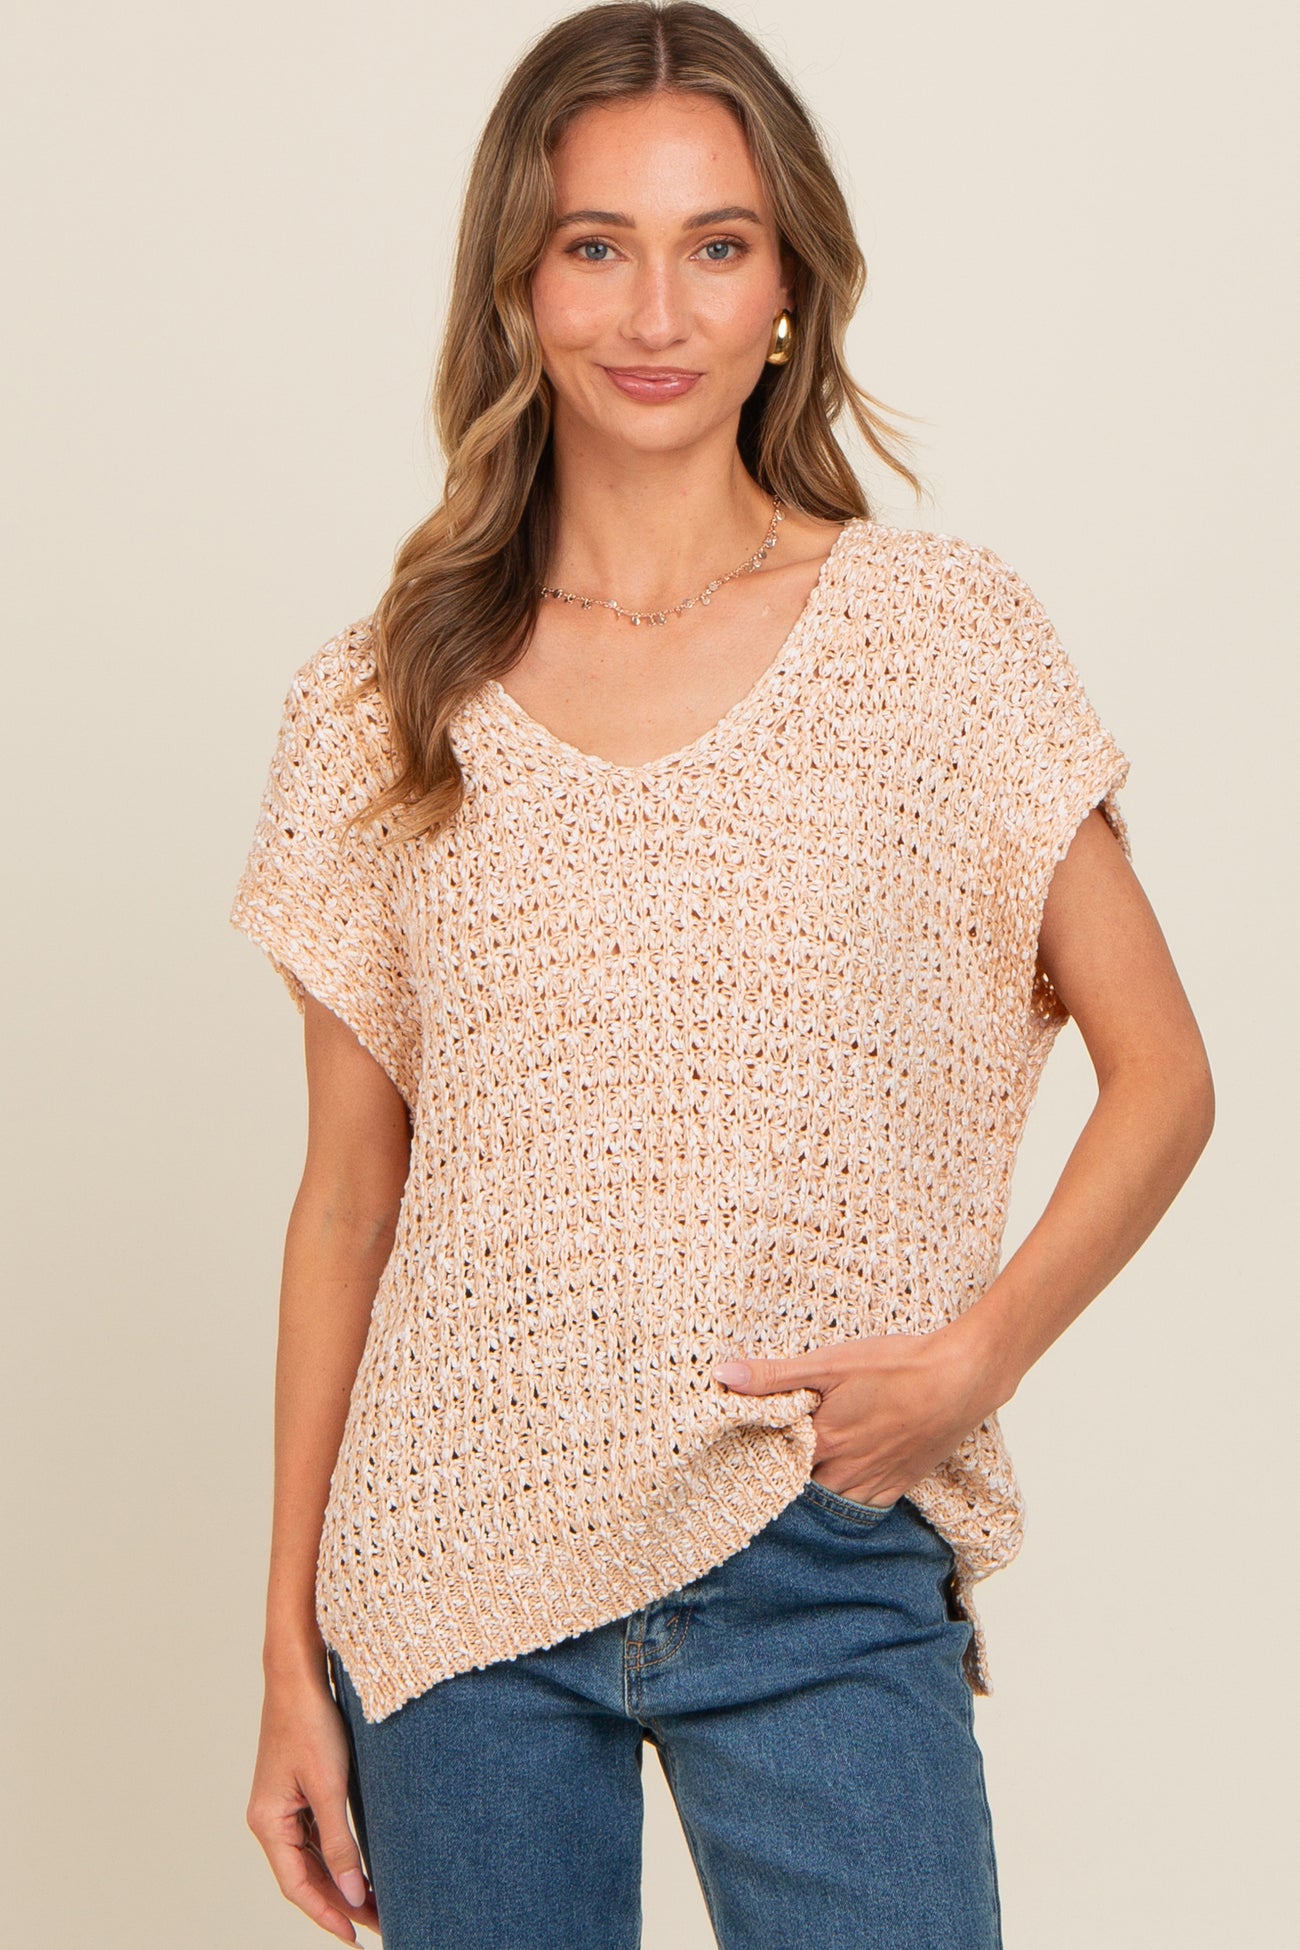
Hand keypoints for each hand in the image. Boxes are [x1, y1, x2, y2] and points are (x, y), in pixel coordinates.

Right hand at [246, 1668, 379, 1941]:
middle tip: (379, 1924)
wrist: (299, 1674)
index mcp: (268, 1822)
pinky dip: (336, 1855)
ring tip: (377, 1902)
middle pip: (305, 1875)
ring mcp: (283, 1805)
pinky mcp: (297, 1789)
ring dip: (341, 1880)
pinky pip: (315, 1835)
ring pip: (312, 1857)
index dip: (327, 1915)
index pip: (297, 1886)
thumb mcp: (329, 1787)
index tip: (356, 1938)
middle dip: (340, 1902)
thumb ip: (340, 1843)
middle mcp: (271, 1819)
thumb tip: (354, 1893)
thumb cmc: (311, 1723)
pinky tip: (360, 1866)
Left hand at [711, 1318, 1002, 1506]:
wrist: (961, 1379)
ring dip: (815, 1488)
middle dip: (784, 1474)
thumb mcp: (830, 1363)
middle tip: (769, 1458)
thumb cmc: (897, 1366)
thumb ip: (774, 1375)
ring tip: (804, 1468)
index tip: (741, 1447)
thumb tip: (722, 1378)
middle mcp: (845, 1470)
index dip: (756, 1454)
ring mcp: (875, 1481)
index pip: (772, 1462)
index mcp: (822, 1441)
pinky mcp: (900, 1484)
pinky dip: (847, 1497)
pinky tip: (841, 1479)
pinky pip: (864, 1506)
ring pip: (831, 1500)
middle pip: (800, 1485)